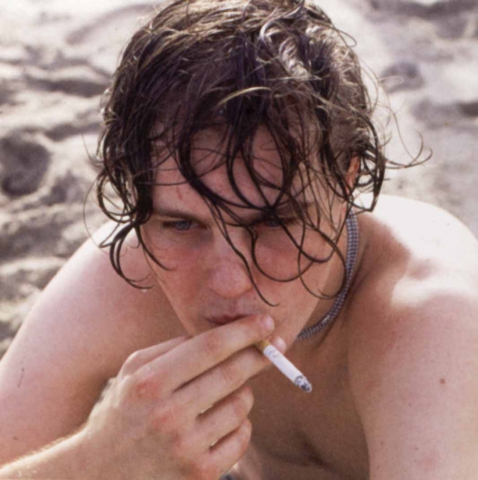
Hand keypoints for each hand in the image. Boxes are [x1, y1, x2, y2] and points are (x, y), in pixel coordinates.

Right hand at [79, 315, 278, 479]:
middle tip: (273, 345)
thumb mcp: (134, 369)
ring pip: (241, 405)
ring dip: (245, 390)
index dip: (243, 331)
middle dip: (259, 354)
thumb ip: (173, 347)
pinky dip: (242, 423)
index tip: (265, 321)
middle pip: (232, 373)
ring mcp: (185, 448)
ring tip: (231, 389)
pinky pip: (241, 438)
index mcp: (151, 383)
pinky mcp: (200, 474)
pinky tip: (227, 418)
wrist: (103, 471)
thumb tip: (221, 334)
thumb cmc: (123, 409)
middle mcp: (168, 415)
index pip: (210, 347)